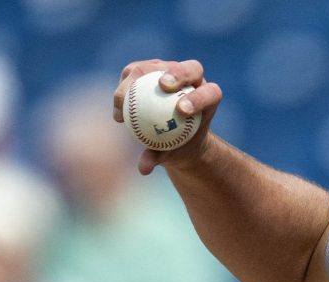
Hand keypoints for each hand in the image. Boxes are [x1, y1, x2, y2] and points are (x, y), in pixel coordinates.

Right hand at [113, 59, 223, 175]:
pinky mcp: (149, 69)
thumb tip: (143, 168)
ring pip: (156, 66)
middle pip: (189, 68)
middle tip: (162, 86)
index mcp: (209, 98)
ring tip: (123, 100)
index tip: (183, 110)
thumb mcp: (171, 153)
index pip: (211, 93)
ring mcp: (170, 70)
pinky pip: (134, 72)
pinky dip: (124, 86)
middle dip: (177, 73)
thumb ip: (159, 157)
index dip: (200, 97)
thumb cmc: (177, 145)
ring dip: (138, 78)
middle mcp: (193, 79)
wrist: (168, 132)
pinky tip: (117, 106)